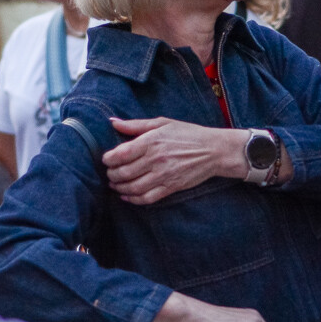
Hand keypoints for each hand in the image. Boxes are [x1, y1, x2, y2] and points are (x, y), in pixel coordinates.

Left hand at [102, 117, 245, 204]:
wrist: (214, 150)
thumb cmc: (188, 134)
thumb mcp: (162, 123)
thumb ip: (136, 125)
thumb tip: (113, 122)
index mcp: (151, 141)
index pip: (120, 154)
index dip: (108, 160)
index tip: (106, 160)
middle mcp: (156, 159)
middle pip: (123, 173)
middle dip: (112, 175)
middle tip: (110, 174)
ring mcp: (164, 175)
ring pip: (133, 187)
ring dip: (119, 188)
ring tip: (115, 185)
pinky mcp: (171, 187)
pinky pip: (147, 198)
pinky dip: (133, 199)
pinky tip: (127, 196)